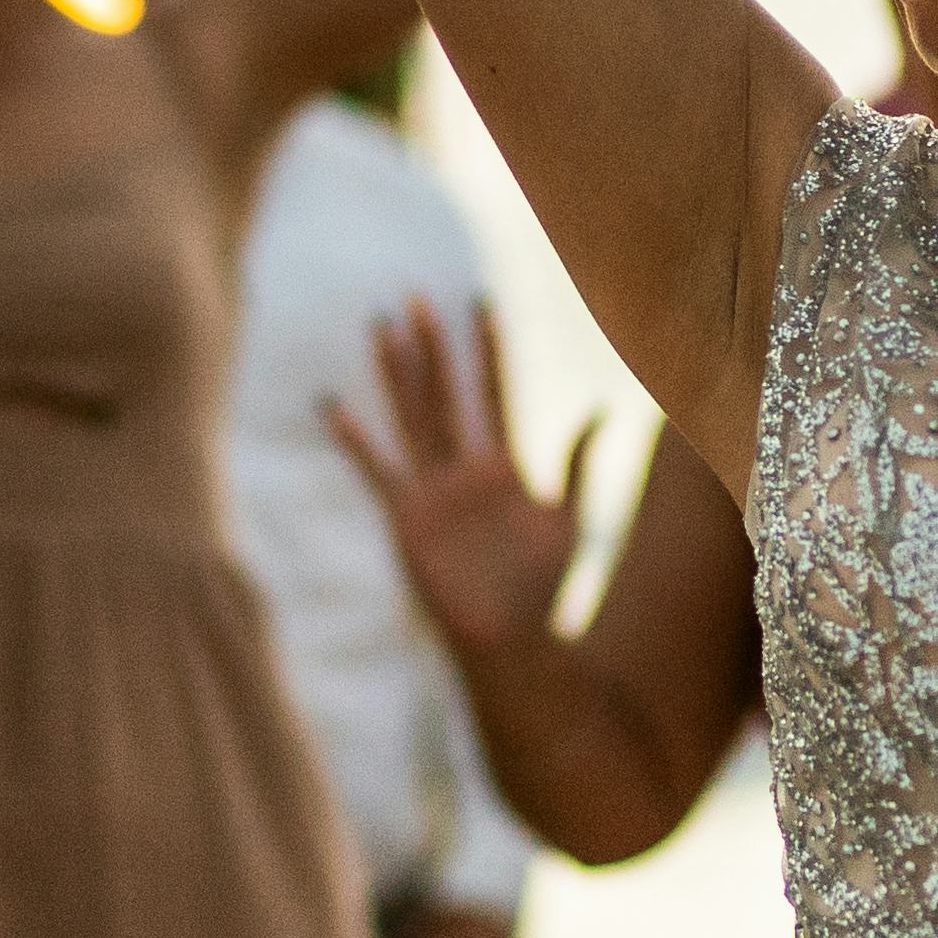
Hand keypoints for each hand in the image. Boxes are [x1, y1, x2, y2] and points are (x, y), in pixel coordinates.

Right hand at [316, 299, 597, 665]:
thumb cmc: (540, 585)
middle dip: (433, 348)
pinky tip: (332, 407)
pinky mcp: (407, 517)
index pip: (492, 392)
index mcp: (502, 465)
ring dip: (398, 374)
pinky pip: (376, 470)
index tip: (480, 302)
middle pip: (445, 395)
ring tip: (381, 328)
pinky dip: (355, 441)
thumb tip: (605, 412)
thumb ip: (581, 465)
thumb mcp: (568, 519)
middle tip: (417, 297)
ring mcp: (433, 490)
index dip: (487, 349)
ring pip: (412, 418)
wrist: (509, 639)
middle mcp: (463, 469)